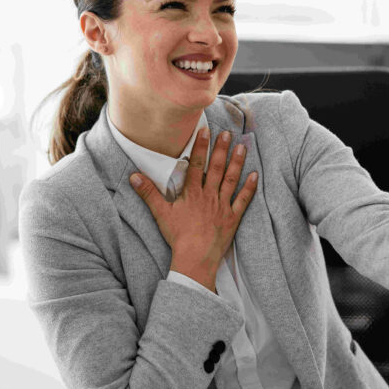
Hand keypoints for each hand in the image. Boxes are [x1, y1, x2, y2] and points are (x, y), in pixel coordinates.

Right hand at [130, 128, 257, 291]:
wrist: (195, 257)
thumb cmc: (178, 236)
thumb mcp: (160, 213)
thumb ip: (148, 193)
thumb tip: (133, 176)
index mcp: (192, 193)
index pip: (196, 165)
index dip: (201, 146)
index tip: (205, 130)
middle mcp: (209, 196)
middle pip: (216, 168)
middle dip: (221, 149)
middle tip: (227, 133)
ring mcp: (222, 206)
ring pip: (231, 180)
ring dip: (237, 162)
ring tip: (242, 147)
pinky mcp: (233, 218)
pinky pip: (243, 200)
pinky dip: (250, 188)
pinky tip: (255, 175)